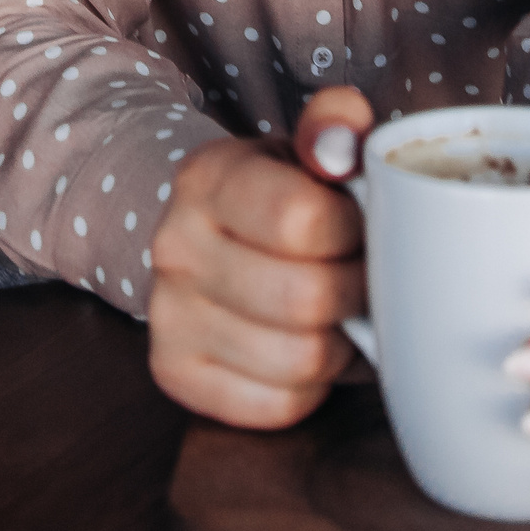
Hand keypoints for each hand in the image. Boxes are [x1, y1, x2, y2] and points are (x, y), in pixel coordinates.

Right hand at [145, 87, 377, 428]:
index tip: (362, 227)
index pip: (302, 220)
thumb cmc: (285, 194)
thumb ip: (336, 124)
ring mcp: (166, 313)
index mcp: (208, 176)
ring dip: (338, 345)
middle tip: (363, 279)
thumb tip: (345, 125)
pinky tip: (303, 347)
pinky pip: (275, 405)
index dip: (355, 231)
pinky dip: (308, 388)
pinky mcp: (174, 372)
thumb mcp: (309, 148)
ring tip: (336, 315)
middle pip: (305, 298)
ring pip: (298, 360)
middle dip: (356, 293)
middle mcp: (173, 243)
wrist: (217, 237)